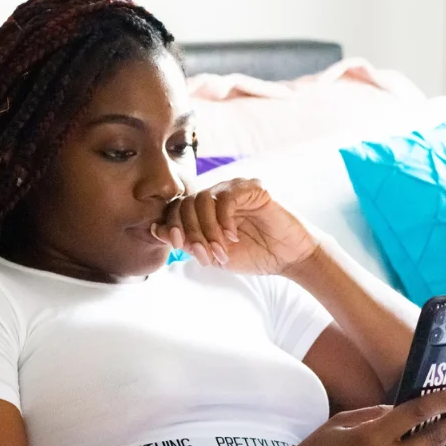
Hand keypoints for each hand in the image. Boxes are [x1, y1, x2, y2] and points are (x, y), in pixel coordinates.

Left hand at [150, 178, 318, 274]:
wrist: (287, 258)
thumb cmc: (253, 255)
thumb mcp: (214, 255)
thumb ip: (188, 243)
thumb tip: (157, 230)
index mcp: (206, 210)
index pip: (178, 209)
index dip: (172, 226)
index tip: (178, 246)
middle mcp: (218, 195)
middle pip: (187, 203)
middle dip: (191, 233)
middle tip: (205, 255)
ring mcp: (235, 189)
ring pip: (203, 200)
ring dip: (207, 230)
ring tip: (221, 250)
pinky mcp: (253, 188)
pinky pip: (227, 198)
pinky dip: (224, 220)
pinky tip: (232, 237)